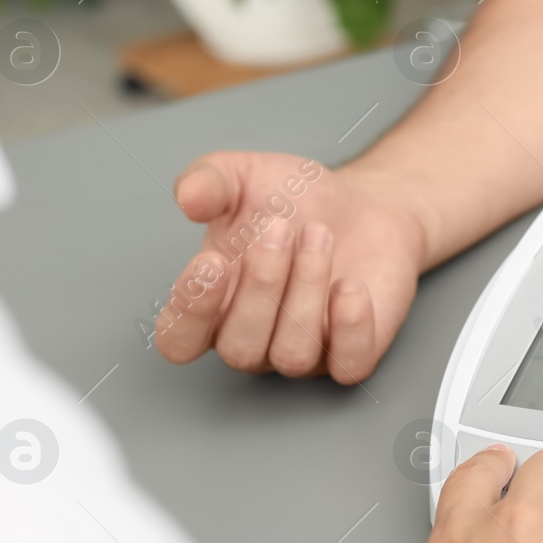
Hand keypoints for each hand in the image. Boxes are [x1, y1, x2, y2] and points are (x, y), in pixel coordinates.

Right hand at [154, 152, 427, 382]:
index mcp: (213, 307)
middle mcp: (254, 339)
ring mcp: (304, 351)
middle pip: (238, 350)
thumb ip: (208, 181)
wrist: (363, 203)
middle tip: (280, 227)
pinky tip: (349, 284)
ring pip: (292, 355)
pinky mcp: (353, 353)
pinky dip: (350, 326)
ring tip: (319, 236)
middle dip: (261, 286)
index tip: (213, 260)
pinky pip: (348, 366)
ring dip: (305, 290)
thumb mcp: (242, 177)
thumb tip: (189, 198)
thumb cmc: (294, 201)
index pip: (180, 341)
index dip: (190, 311)